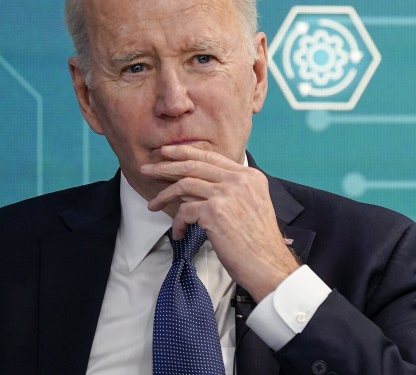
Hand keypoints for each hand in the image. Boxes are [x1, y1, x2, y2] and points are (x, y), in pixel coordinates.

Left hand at [142, 145, 299, 299]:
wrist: (267, 262)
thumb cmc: (257, 241)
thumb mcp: (252, 204)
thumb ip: (230, 190)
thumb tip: (195, 186)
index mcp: (249, 176)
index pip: (212, 156)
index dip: (186, 152)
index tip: (169, 153)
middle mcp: (239, 180)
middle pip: (194, 165)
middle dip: (166, 166)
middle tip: (148, 169)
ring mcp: (227, 194)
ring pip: (185, 184)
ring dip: (164, 195)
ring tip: (153, 204)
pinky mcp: (215, 211)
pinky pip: (185, 210)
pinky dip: (178, 222)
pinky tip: (180, 233)